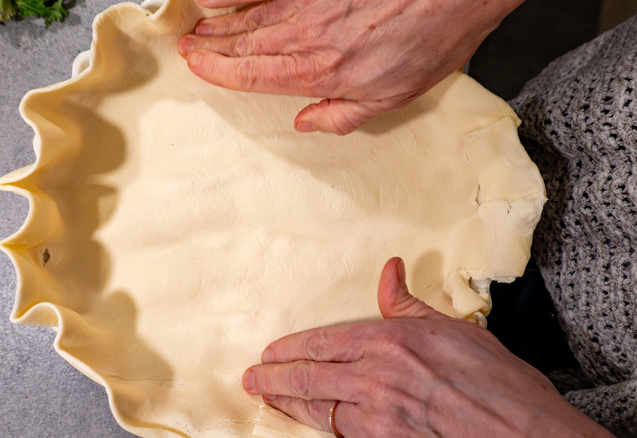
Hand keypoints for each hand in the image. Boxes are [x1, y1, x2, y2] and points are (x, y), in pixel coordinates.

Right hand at [178, 0, 523, 134]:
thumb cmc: (431, 39)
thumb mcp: (394, 96)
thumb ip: (343, 113)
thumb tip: (306, 124)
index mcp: (323, 71)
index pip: (257, 73)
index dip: (222, 71)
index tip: (198, 67)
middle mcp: (310, 35)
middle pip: (248, 43)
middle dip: (213, 47)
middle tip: (187, 48)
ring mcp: (312, 2)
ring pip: (255, 15)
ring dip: (222, 24)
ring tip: (198, 28)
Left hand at [242, 258, 613, 436]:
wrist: (525, 436)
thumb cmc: (498, 383)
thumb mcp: (453, 329)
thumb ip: (409, 304)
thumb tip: (389, 271)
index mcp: (390, 342)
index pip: (323, 342)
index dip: (291, 348)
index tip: (271, 351)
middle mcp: (376, 379)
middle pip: (309, 377)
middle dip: (274, 378)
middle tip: (250, 378)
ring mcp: (378, 418)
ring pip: (318, 410)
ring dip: (288, 404)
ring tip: (268, 398)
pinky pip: (342, 436)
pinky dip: (321, 428)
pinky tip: (311, 423)